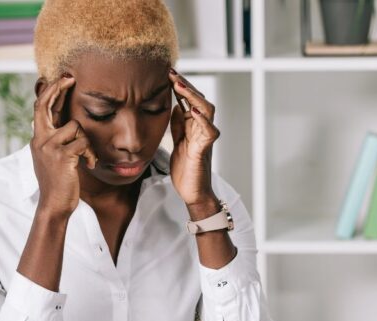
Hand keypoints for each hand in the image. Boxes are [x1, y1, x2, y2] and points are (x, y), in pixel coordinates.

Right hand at [30, 75, 98, 217]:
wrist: (54, 204)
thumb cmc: (59, 182)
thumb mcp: (53, 157)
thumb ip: (58, 140)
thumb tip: (69, 125)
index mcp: (38, 139)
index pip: (41, 109)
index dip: (50, 92)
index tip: (61, 79)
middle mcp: (40, 139)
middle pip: (46, 105)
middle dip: (58, 89)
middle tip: (70, 78)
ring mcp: (49, 146)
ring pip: (76, 127)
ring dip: (87, 143)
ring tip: (87, 158)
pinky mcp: (62, 155)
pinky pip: (83, 142)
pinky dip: (91, 154)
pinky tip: (90, 165)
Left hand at [168, 69, 221, 206]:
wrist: (193, 192)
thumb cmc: (186, 169)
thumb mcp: (178, 141)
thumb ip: (178, 124)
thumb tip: (174, 105)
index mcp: (193, 125)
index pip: (189, 99)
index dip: (180, 86)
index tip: (167, 72)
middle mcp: (202, 128)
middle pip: (199, 99)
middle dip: (186, 85)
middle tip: (171, 72)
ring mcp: (205, 138)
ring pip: (206, 110)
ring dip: (193, 96)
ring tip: (179, 85)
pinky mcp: (204, 150)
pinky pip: (209, 131)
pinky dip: (202, 120)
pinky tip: (192, 110)